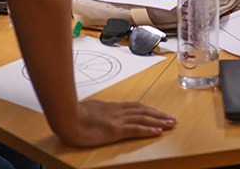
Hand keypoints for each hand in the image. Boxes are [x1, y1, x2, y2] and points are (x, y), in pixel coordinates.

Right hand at [58, 100, 174, 146]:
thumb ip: (97, 111)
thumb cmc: (73, 114)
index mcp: (112, 107)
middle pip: (143, 111)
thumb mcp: (88, 109)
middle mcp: (118, 111)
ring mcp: (118, 120)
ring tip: (170, 124)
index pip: (135, 107)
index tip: (158, 112)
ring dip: (159, 121)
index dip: (149, 110)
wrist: (67, 117)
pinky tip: (158, 132)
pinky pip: (136, 130)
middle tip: (172, 118)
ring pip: (144, 119)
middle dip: (159, 115)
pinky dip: (148, 130)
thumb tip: (98, 113)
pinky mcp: (116, 130)